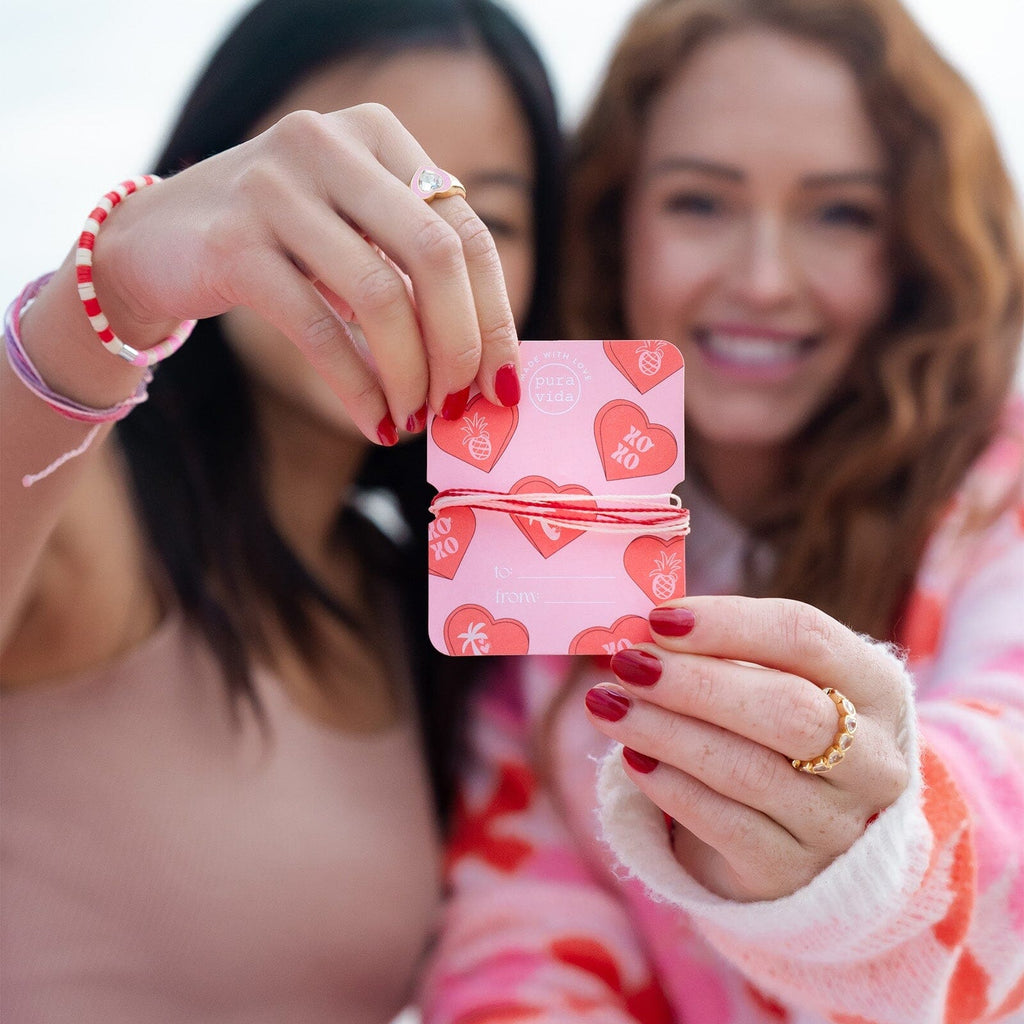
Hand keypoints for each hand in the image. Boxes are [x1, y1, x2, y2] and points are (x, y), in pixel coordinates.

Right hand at [89, 103, 518, 439]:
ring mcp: (275, 188)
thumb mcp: (350, 236)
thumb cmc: (273, 246)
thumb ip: (411, 273)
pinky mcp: (232, 244)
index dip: (495, 315)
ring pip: (380, 296)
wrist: (148, 244)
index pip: (465, 230)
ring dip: (410, 375)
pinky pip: (320, 330)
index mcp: (376, 135)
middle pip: (436, 256)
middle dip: (460, 346)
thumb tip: (486, 362)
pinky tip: (375, 422)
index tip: (504, 382)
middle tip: (460, 405)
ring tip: (415, 419)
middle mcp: (329, 145)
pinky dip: (359, 387)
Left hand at [584, 595, 910, 901]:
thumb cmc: (774, 725)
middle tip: (630, 664)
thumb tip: (644, 633)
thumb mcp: (771, 678)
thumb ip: (720, 651)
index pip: (807, 637)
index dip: (729, 623)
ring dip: (666, 732)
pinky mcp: (791, 870)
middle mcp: (873, 758)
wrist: (800, 828)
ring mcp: (838, 822)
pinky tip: (632, 757)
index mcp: (874, 687)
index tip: (660, 618)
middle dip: (697, 683)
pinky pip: (724, 824)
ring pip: (748, 771)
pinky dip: (670, 786)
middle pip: (788, 709)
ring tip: (609, 705)